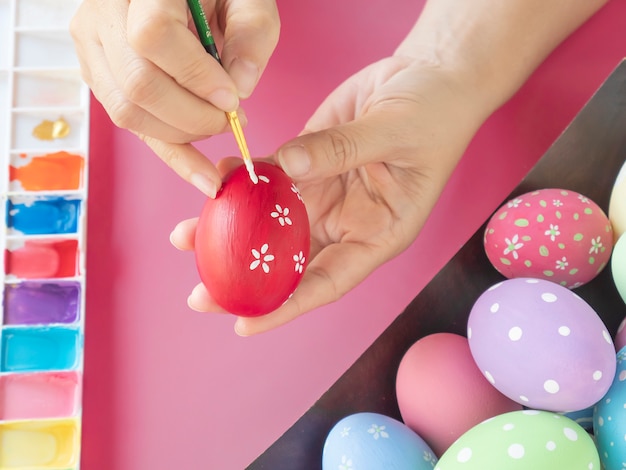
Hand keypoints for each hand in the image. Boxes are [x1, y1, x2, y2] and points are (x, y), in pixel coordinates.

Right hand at [70, 0, 278, 194]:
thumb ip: (253, 33)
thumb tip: (239, 89)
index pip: (153, 37)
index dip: (196, 76)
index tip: (232, 98)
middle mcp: (103, 13)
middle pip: (137, 85)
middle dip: (193, 117)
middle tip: (230, 119)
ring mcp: (93, 46)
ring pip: (126, 111)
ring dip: (181, 135)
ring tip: (219, 126)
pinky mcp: (98, 74)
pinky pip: (129, 123)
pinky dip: (169, 149)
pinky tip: (199, 170)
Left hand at [170, 57, 491, 333]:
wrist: (430, 76)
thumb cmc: (435, 113)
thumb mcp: (397, 133)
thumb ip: (343, 149)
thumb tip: (287, 168)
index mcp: (377, 234)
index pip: (328, 282)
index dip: (285, 306)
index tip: (243, 325)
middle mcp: (347, 223)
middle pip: (290, 262)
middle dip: (244, 277)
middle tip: (199, 294)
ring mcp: (325, 193)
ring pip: (271, 223)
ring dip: (231, 230)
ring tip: (184, 236)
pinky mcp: (309, 163)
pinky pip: (270, 177)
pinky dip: (242, 180)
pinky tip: (217, 177)